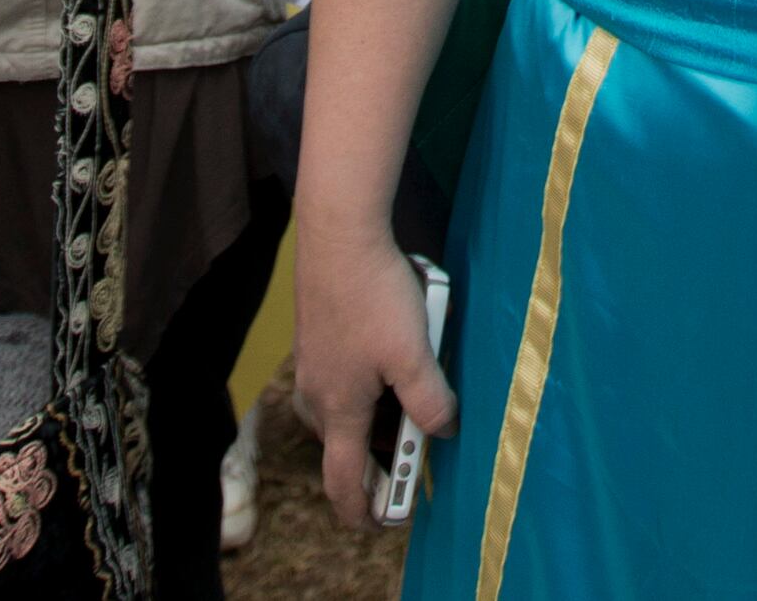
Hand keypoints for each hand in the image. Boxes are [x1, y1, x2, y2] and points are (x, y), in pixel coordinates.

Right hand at [296, 222, 455, 525]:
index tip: (380, 522)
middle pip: (344, 446)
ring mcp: (313, 365)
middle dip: (379, 453)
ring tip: (413, 385)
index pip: (342, 483)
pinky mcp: (317, 338)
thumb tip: (443, 431)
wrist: (339, 235)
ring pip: (343, 411)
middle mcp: (317, 395)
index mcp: (338, 410)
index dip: (361, 510)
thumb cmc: (374, 295)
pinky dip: (367, 382)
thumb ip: (430, 402)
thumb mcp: (413, 355)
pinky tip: (392, 347)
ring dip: (375, 414)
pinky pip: (342, 379)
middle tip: (416, 441)